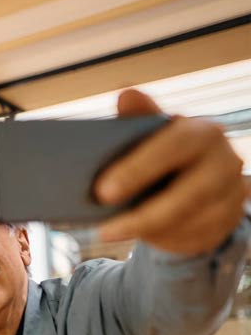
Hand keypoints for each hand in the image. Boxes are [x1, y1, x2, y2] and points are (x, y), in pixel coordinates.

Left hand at [96, 88, 245, 255]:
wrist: (195, 180)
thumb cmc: (163, 153)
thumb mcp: (150, 135)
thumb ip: (138, 119)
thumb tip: (126, 93)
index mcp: (203, 132)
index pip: (175, 146)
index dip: (139, 169)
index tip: (102, 192)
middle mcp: (225, 161)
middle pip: (188, 193)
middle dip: (143, 214)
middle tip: (103, 229)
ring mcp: (232, 193)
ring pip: (190, 221)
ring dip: (148, 231)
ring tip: (110, 233)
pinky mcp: (228, 220)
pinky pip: (195, 238)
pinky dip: (163, 240)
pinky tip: (138, 238)